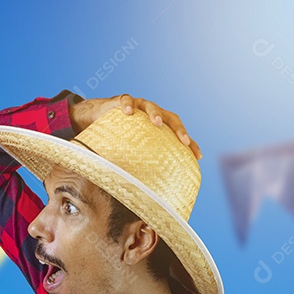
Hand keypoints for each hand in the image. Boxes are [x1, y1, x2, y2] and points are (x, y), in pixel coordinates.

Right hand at [70, 94, 200, 159]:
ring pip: (150, 106)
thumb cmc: (115, 136)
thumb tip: (140, 193)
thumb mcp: (129, 150)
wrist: (96, 116)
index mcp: (158, 126)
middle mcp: (151, 114)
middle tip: (184, 141)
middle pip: (171, 118)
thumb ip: (137, 164)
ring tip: (157, 122)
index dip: (189, 143)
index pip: (178, 133)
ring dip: (155, 114)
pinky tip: (127, 113)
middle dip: (178, 129)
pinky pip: (125, 100)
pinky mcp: (121, 101)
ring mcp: (138, 105)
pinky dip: (127, 105)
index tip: (198, 157)